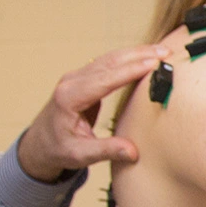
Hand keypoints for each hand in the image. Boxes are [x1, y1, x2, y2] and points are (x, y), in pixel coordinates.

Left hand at [16, 43, 175, 181]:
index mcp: (70, 97)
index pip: (105, 79)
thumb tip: (132, 152)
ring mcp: (77, 77)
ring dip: (136, 53)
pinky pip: (109, 63)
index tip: (153, 64)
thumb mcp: (80, 155)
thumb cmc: (57, 149)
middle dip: (139, 55)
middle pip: (109, 62)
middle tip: (166, 52)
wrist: (39, 144)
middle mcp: (72, 82)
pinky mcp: (84, 78)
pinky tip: (146, 56)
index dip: (130, 71)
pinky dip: (129, 58)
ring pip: (110, 59)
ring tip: (162, 51)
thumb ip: (106, 150)